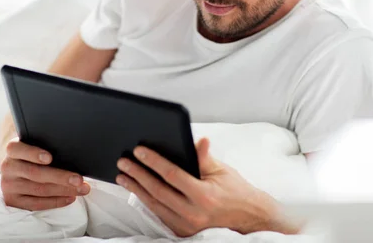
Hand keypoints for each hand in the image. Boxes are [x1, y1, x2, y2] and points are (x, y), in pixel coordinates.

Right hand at [0, 138, 90, 210]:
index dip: (33, 153)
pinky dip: (56, 201)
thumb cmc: (33, 155)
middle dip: (60, 177)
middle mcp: (8, 167)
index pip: (18, 149)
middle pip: (35, 173)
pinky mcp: (12, 200)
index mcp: (13, 149)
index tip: (49, 158)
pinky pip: (36, 204)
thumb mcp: (36, 146)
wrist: (16, 168)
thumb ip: (48, 148)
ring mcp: (8, 185)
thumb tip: (74, 155)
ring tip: (81, 189)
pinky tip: (70, 197)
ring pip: (39, 190)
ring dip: (63, 190)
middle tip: (79, 179)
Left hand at [115, 138, 299, 236]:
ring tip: (123, 175)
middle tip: (123, 162)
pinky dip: (147, 201)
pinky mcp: (183, 232)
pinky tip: (137, 189)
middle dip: (138, 174)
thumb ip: (204, 157)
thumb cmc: (236, 191)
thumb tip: (198, 140)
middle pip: (158, 191)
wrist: (248, 218)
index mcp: (205, 195)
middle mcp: (194, 213)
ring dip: (136, 188)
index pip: (172, 175)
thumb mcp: (222, 171)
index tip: (139, 150)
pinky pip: (160, 214)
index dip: (154, 161)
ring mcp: (187, 225)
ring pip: (155, 205)